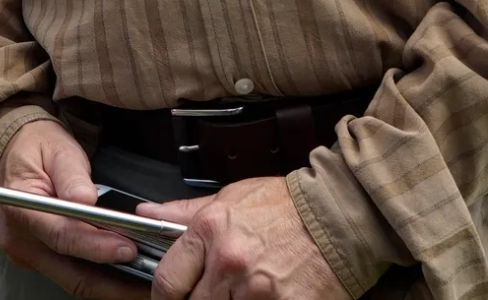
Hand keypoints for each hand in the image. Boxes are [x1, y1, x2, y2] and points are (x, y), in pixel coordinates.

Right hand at [0, 120, 149, 298]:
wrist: (16, 153)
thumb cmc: (36, 148)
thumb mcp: (56, 149)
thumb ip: (72, 174)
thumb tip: (85, 198)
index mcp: (21, 208)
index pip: (62, 236)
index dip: (98, 246)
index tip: (129, 248)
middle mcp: (21, 240)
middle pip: (72, 273)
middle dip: (115, 281)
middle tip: (150, 275)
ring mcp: (29, 254)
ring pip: (77, 282)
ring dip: (113, 284)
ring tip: (146, 279)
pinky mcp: (41, 261)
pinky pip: (75, 276)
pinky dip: (103, 277)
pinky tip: (128, 273)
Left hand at [142, 178, 348, 299]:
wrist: (340, 214)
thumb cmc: (286, 206)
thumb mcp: (231, 197)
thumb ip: (185, 212)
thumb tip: (147, 213)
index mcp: (210, 230)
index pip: (167, 280)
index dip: (163, 296)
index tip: (168, 298)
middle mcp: (229, 262)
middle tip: (209, 295)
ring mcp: (258, 290)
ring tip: (241, 293)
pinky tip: (264, 297)